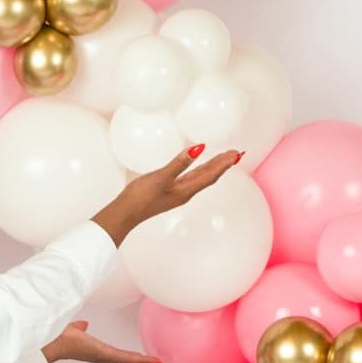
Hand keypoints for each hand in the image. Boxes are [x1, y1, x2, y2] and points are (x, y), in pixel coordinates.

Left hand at [44, 320, 167, 362]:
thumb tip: (84, 324)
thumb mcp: (75, 329)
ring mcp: (105, 357)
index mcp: (99, 352)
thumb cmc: (60, 336)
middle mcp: (104, 357)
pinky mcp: (105, 354)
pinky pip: (126, 359)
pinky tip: (152, 362)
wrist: (52, 340)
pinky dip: (140, 361)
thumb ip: (80, 328)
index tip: (144, 360)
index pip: (120, 356)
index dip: (133, 359)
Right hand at [91, 145, 242, 245]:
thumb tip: (199, 149)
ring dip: (214, 167)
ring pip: (201, 177)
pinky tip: (199, 166)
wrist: (125, 213)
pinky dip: (200, 170)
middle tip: (237, 153)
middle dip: (223, 164)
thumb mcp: (161, 177)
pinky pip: (190, 178)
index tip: (236, 153)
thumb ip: (179, 163)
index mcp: (186, 190)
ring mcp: (177, 192)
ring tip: (224, 159)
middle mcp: (185, 192)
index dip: (224, 164)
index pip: (210, 174)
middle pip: (209, 176)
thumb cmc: (141, 197)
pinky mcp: (169, 191)